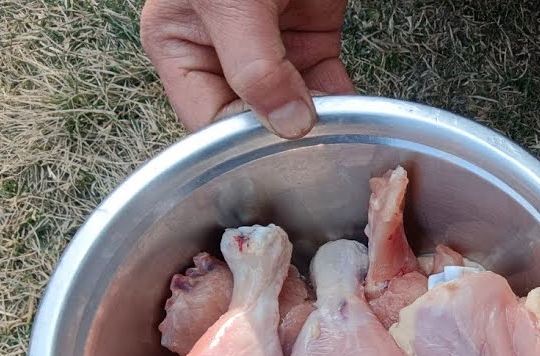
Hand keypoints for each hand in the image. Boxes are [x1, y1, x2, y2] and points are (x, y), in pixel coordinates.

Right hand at [140, 0, 353, 138]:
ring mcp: (272, 49)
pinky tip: (359, 118)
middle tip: (319, 155)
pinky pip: (330, 87)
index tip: (280, 155)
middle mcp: (223, 54)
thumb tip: (284, 124)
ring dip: (323, 127)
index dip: (242, 144)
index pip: (207, 121)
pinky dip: (347, 105)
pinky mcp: (313, 39)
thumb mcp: (231, 2)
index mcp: (180, 45)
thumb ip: (254, 65)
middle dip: (287, 140)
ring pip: (297, 109)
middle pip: (254, 120)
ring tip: (343, 141)